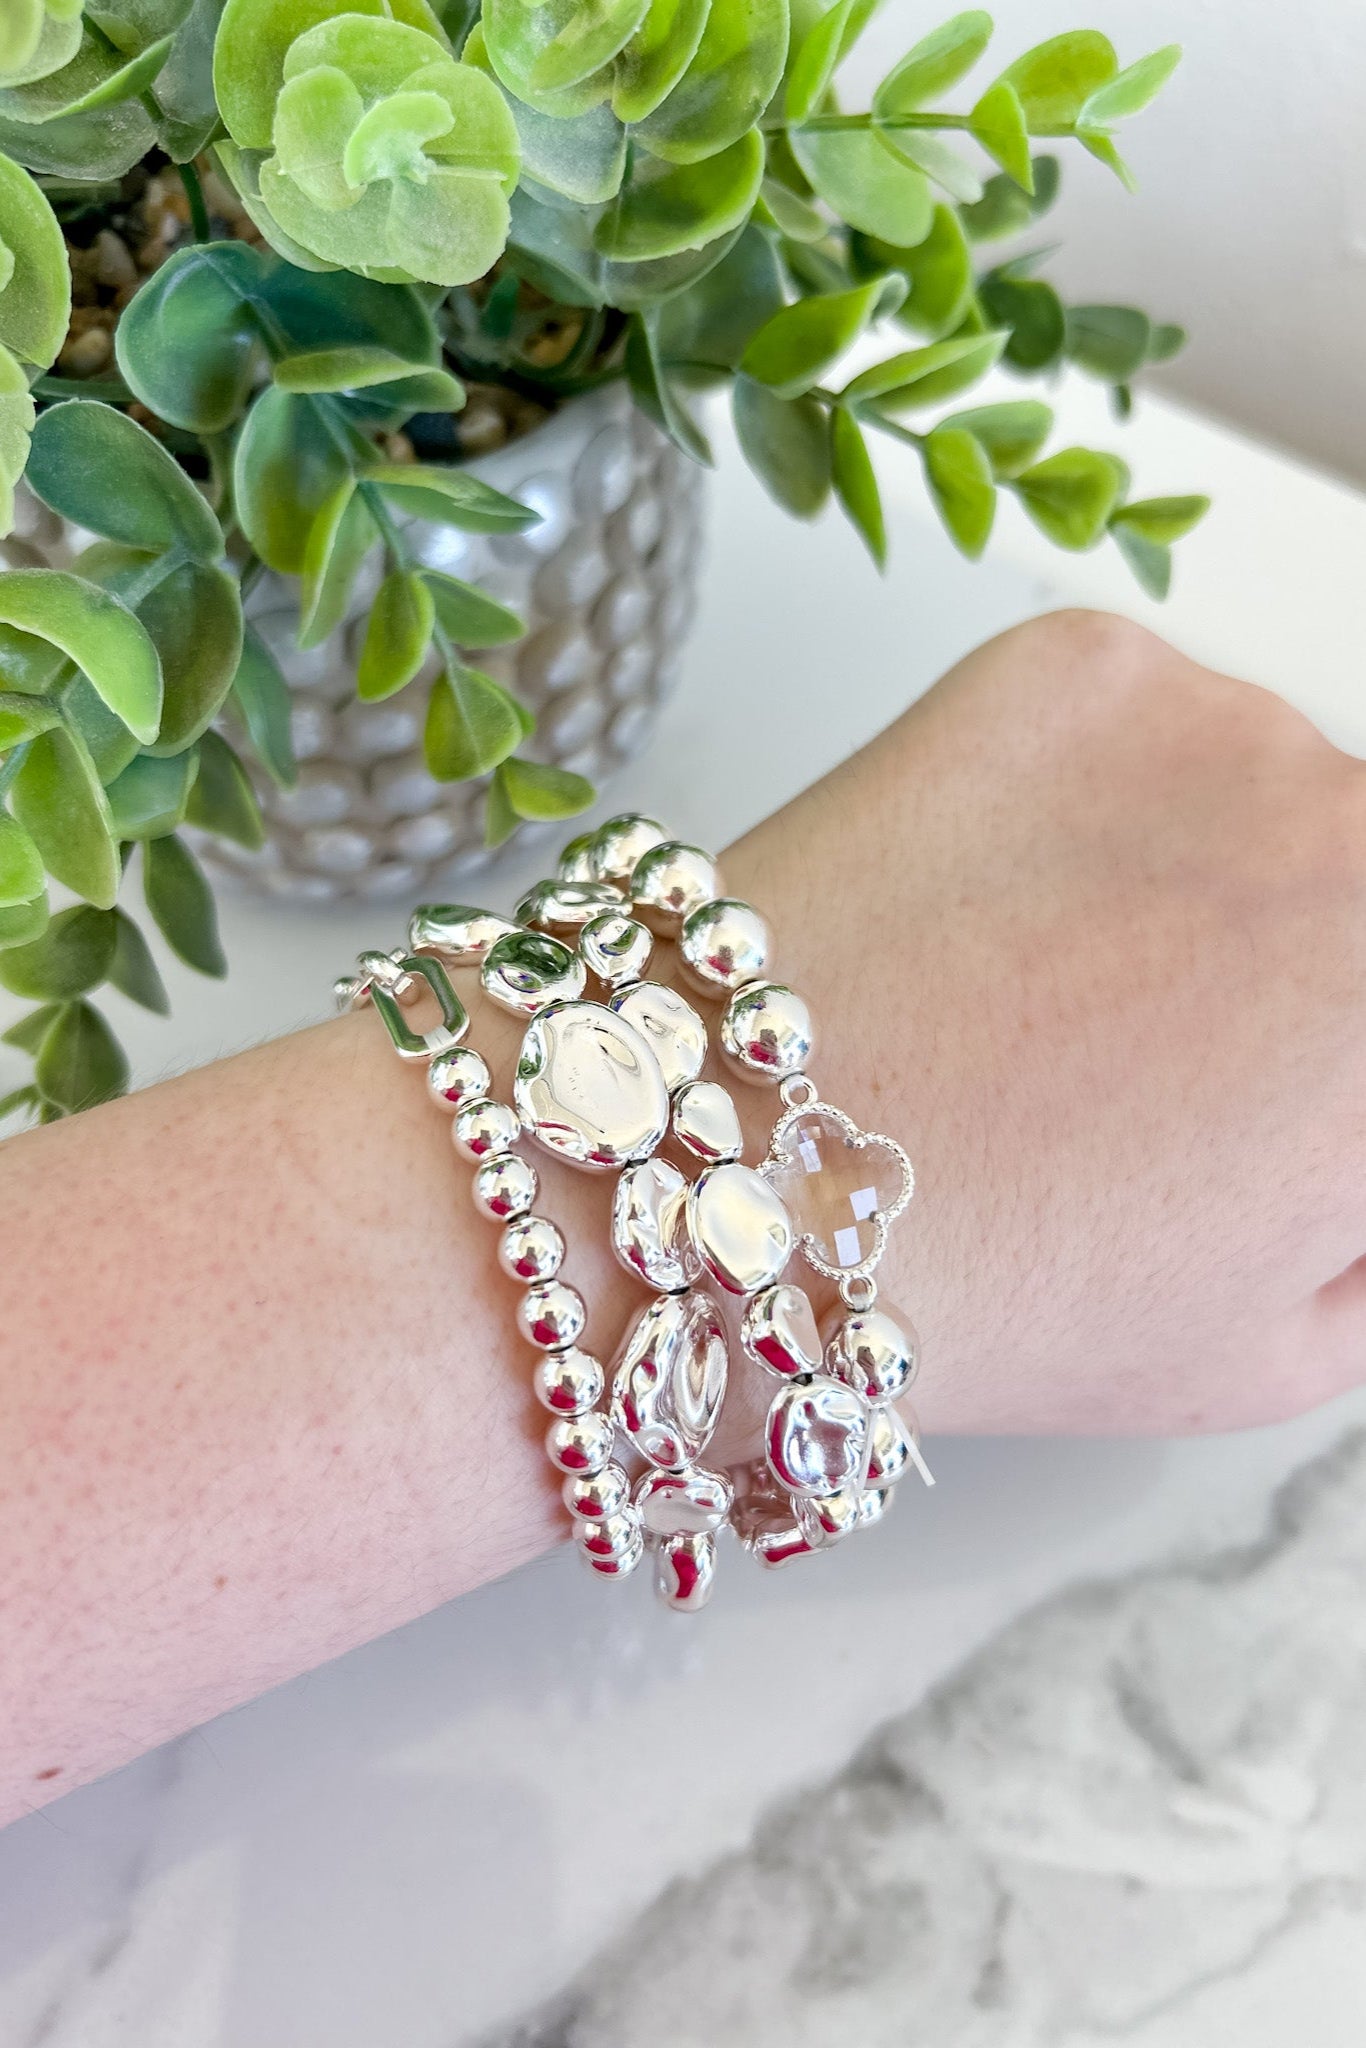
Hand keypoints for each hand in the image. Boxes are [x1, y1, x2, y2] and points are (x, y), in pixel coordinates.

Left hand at [729, 608, 1365, 1434]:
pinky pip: (1136, 714)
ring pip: (1256, 783)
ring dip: (1196, 859)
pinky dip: (1086, 786)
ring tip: (1049, 975)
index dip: (1320, 1051)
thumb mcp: (1280, 1342)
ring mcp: (1226, 725)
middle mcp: (1360, 835)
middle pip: (1349, 872)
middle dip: (1293, 953)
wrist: (755, 1179)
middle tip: (1165, 1040)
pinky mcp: (1082, 661)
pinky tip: (991, 896)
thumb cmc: (1007, 1284)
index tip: (1264, 1081)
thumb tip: (1353, 1135)